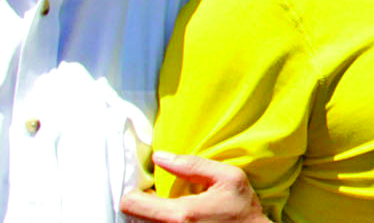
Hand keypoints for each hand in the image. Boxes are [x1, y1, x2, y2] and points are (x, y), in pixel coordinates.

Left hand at [119, 152, 266, 221]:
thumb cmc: (243, 209)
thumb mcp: (227, 177)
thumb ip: (192, 165)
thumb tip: (159, 157)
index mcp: (180, 214)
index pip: (131, 205)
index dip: (133, 193)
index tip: (144, 187)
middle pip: (133, 219)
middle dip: (142, 204)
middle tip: (155, 195)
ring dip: (150, 215)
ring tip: (164, 205)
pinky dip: (158, 222)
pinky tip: (175, 217)